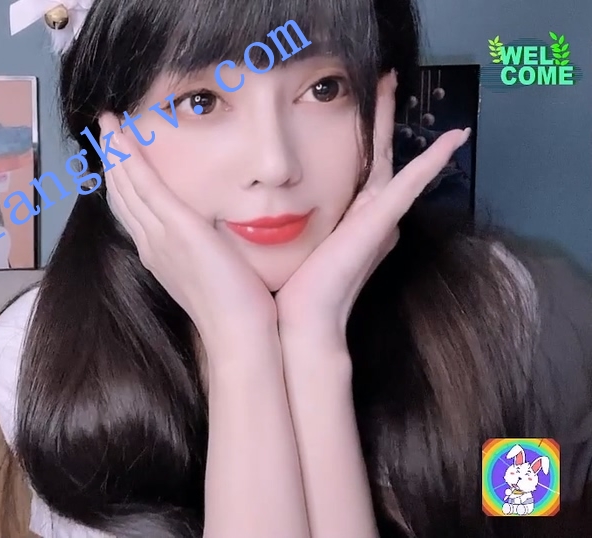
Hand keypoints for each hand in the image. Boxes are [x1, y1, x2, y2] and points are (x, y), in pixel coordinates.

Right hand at [98, 114, 276, 332]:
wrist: (238, 332)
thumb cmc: (238, 308)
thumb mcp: (217, 272)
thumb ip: (211, 249)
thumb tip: (219, 233)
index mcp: (159, 253)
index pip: (134, 207)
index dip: (123, 177)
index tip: (119, 152)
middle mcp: (151, 243)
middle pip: (121, 192)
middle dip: (111, 157)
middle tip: (104, 126)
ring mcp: (158, 236)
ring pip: (125, 184)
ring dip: (114, 150)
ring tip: (107, 122)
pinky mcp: (175, 228)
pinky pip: (143, 184)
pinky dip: (129, 156)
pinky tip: (121, 134)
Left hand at [276, 73, 470, 344]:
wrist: (299, 320)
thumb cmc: (289, 289)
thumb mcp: (286, 245)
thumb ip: (285, 227)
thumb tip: (267, 210)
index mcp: (347, 220)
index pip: (354, 168)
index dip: (356, 135)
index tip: (350, 105)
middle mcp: (367, 216)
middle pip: (376, 154)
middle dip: (378, 117)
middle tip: (382, 78)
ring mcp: (378, 218)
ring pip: (391, 157)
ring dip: (392, 120)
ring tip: (396, 82)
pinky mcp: (382, 223)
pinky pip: (414, 184)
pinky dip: (434, 161)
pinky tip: (455, 137)